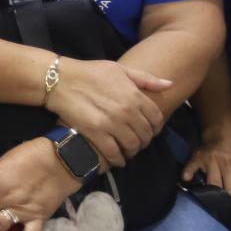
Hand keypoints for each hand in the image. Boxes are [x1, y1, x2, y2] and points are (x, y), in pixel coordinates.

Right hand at [43, 57, 172, 165]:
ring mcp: (112, 124)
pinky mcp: (96, 134)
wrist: (60, 80)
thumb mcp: (119, 70)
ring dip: (132, 151)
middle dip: (143, 140)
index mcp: (134, 95)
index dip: (155, 127)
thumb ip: (145, 79)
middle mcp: (127, 111)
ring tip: (126, 150)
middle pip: (145, 135)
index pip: (156, 119)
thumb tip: (170, 84)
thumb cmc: (90, 72)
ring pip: (132, 146)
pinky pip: (114, 153)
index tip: (148, 130)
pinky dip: (118, 160)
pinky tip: (116, 159)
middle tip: (136, 142)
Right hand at [180, 128, 230, 213]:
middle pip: (230, 192)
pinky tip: (187, 180)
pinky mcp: (198, 156)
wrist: (225, 133)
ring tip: (216, 209)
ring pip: (213, 184)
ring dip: (213, 198)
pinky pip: (191, 167)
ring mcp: (213, 159)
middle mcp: (230, 163)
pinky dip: (188, 174)